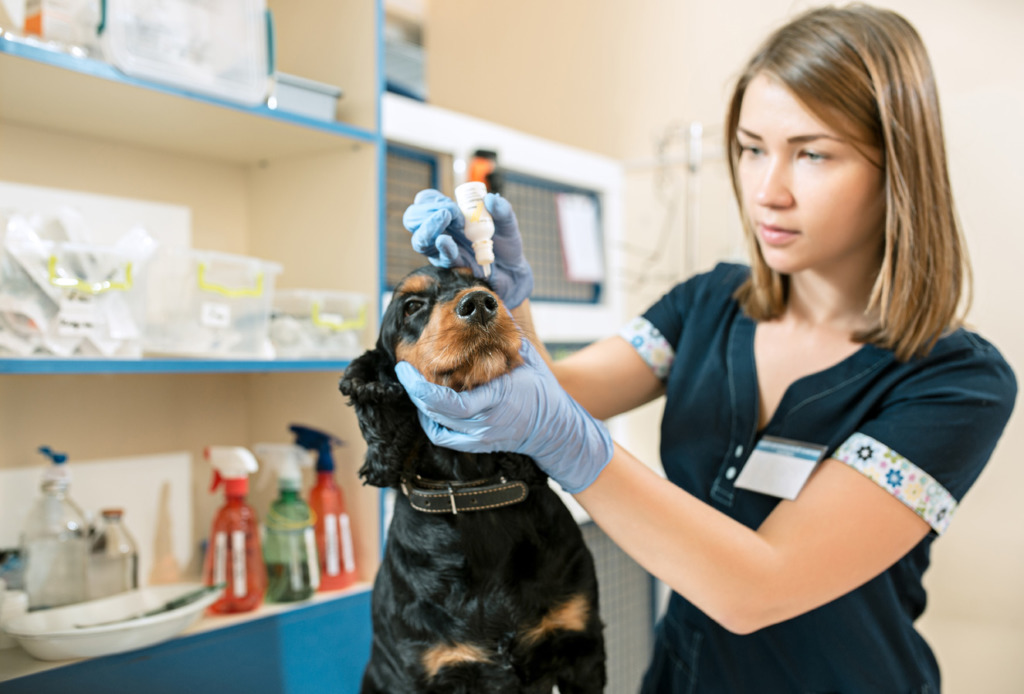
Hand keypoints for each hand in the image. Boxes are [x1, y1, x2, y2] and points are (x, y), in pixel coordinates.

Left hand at [394, 340, 612, 492]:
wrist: (554, 426)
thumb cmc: (539, 386)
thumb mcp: (526, 356)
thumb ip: (505, 331)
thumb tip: (485, 299)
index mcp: (498, 397)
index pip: (450, 402)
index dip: (420, 388)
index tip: (405, 368)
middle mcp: (486, 422)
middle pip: (437, 413)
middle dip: (414, 391)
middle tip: (404, 370)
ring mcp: (480, 437)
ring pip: (436, 426)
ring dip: (421, 405)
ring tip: (414, 384)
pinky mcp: (477, 445)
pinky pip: (443, 437)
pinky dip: (430, 421)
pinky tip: (427, 406)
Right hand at [402, 189, 533, 307]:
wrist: (513, 272)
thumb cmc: (505, 245)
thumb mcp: (508, 224)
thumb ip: (503, 210)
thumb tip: (491, 199)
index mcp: (450, 215)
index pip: (425, 202)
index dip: (430, 200)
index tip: (449, 203)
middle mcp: (442, 231)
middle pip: (413, 220)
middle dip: (425, 212)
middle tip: (448, 213)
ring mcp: (443, 250)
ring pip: (419, 241)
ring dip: (429, 228)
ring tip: (445, 220)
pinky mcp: (452, 267)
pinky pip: (439, 258)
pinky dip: (442, 247)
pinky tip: (446, 241)